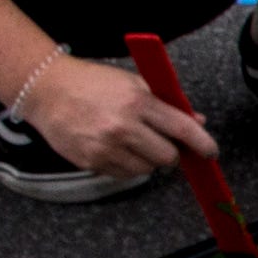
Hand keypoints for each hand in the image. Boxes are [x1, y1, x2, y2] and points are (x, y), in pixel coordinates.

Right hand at [1, 50, 222, 182]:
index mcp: (138, 102)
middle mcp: (123, 127)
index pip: (182, 128)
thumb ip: (167, 104)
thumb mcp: (133, 83)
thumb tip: (197, 122)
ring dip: (147, 160)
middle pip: (168, 157)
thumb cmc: (93, 83)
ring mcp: (106, 147)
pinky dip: (126, 165)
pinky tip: (114, 146)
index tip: (211, 152)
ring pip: (147, 169)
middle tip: (160, 141)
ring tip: (131, 141)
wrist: (46, 89)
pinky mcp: (91, 162)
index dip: (202, 143)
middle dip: (170, 152)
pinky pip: (124, 174)